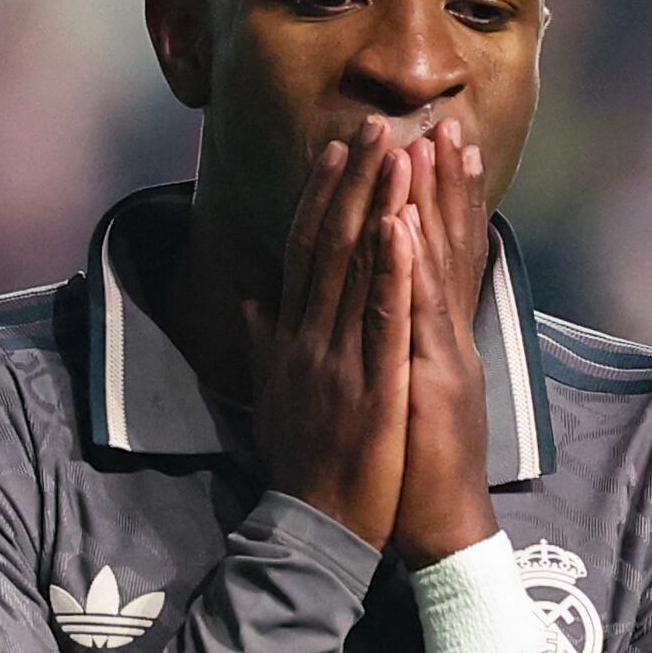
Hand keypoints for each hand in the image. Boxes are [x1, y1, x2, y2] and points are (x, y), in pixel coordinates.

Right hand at [250, 116, 413, 550]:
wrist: (316, 528)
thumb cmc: (303, 463)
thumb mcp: (274, 394)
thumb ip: (265, 341)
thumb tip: (249, 298)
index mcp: (294, 338)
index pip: (306, 251)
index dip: (322, 196)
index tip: (338, 148)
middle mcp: (310, 337)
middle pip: (331, 244)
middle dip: (354, 181)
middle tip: (376, 124)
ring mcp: (338, 359)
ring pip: (356, 269)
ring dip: (376, 205)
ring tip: (397, 152)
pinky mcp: (370, 386)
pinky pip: (380, 318)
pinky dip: (389, 271)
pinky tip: (402, 227)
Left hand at [391, 119, 496, 566]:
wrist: (440, 524)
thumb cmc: (413, 464)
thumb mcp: (397, 395)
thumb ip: (386, 348)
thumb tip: (372, 313)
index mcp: (432, 335)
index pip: (434, 256)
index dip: (435, 202)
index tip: (429, 147)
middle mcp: (444, 334)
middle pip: (445, 246)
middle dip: (443, 183)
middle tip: (443, 122)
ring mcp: (441, 353)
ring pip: (436, 266)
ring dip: (432, 204)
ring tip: (427, 147)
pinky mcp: (430, 380)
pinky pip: (416, 315)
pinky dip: (409, 267)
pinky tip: (401, 225)